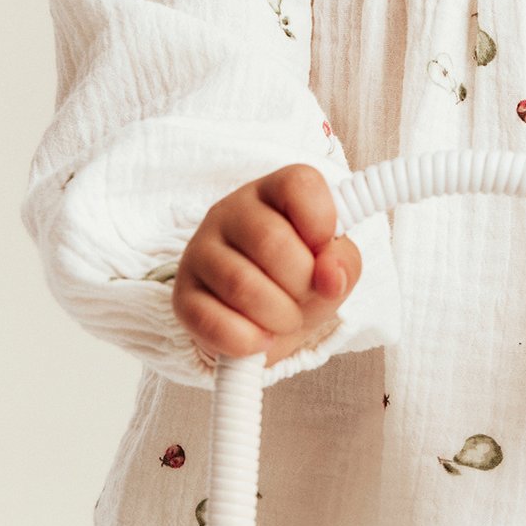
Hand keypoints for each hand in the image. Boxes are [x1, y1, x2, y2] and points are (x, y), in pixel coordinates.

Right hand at [172, 164, 361, 369]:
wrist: (264, 323)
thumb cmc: (299, 280)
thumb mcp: (334, 267)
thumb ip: (343, 264)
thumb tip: (331, 277)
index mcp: (272, 193)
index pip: (298, 184)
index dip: (322, 224)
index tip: (324, 251)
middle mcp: (229, 213)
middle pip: (271, 241)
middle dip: (302, 283)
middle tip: (304, 296)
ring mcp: (199, 252)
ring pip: (241, 285)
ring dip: (279, 316)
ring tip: (285, 319)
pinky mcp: (182, 296)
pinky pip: (213, 322)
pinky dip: (248, 340)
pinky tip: (260, 338)